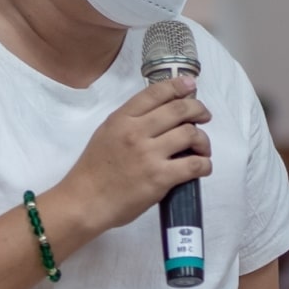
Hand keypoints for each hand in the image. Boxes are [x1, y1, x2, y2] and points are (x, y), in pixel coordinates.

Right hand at [63, 77, 211, 233]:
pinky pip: (193, 165)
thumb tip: (160, 114)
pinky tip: (203, 167)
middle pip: (179, 110)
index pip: (156, 92)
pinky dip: (204, 164)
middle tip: (204, 117)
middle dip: (198, 110)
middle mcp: (136, 131)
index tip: (190, 85)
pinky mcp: (159, 178)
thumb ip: (129, 121)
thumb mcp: (106, 134)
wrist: (84, 203)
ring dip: (203, 141)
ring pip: (190, 134)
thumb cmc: (93, 171)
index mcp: (122, 118)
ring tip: (202, 149)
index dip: (178, 86)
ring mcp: (149, 155)